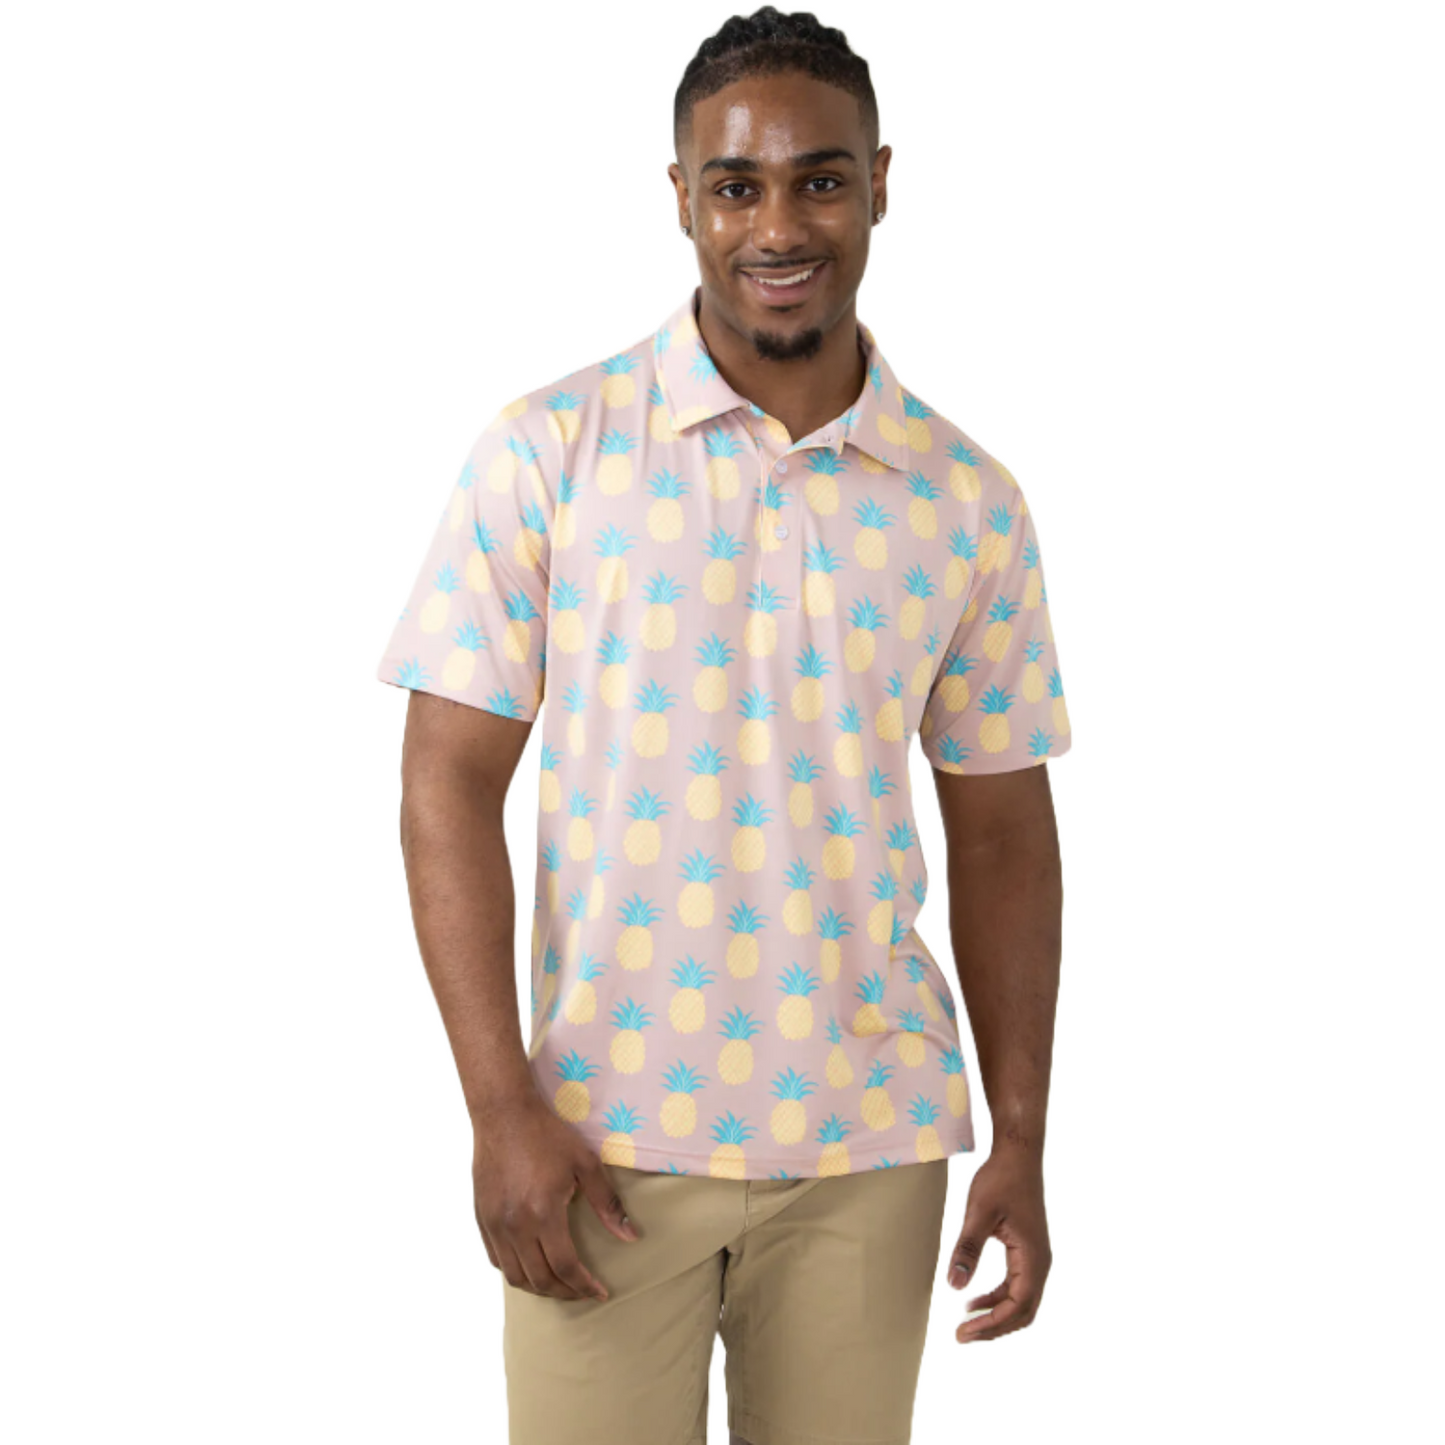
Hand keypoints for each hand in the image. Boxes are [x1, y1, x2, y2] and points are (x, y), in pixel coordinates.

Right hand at [472, 1092, 638, 1301]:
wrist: (504, 1114)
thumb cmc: (547, 1135)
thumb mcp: (585, 1164)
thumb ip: (608, 1203)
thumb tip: (631, 1237)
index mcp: (542, 1214)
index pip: (565, 1267)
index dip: (584, 1286)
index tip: (600, 1292)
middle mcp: (515, 1227)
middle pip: (539, 1280)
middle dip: (564, 1293)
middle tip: (582, 1292)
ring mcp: (495, 1225)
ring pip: (514, 1276)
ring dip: (539, 1288)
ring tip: (559, 1285)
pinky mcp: (482, 1218)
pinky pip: (496, 1259)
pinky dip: (515, 1271)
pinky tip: (531, 1265)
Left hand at [946, 1145, 1050, 1341]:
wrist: (1018, 1155)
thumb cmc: (1000, 1179)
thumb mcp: (979, 1213)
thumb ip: (967, 1250)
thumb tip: (953, 1287)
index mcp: (1033, 1258)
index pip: (1017, 1305)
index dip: (991, 1324)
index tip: (963, 1332)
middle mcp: (1040, 1263)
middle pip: (1023, 1311)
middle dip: (994, 1327)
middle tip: (962, 1336)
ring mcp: (1036, 1258)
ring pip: (1021, 1301)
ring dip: (996, 1315)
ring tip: (966, 1322)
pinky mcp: (1027, 1251)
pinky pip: (1016, 1286)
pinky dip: (997, 1298)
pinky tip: (974, 1300)